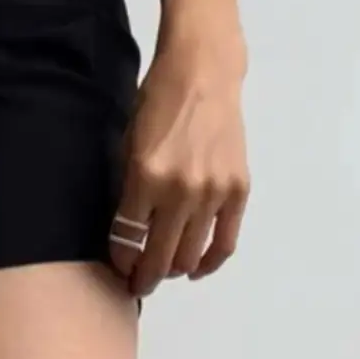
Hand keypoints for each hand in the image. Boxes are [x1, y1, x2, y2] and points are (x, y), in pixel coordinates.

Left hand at [109, 35, 249, 295]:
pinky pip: (224, 244)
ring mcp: (213, 194)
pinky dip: (209, 264)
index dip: (122, 262)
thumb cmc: (158, 103)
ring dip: (175, 270)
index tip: (121, 270)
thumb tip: (129, 237)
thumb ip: (129, 193)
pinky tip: (196, 269)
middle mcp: (181, 192)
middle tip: (140, 285)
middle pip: (160, 259)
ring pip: (191, 258)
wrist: (203, 73)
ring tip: (167, 269)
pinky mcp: (237, 193)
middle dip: (146, 278)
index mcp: (146, 178)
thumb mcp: (129, 145)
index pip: (128, 241)